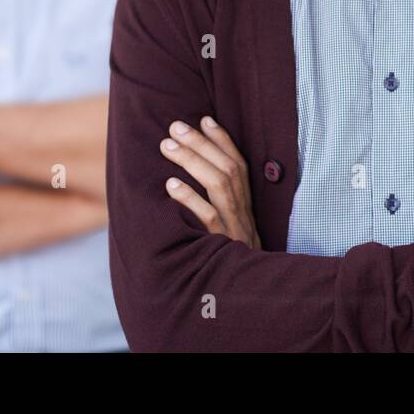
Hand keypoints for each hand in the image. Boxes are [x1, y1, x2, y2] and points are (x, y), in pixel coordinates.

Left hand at [160, 116, 260, 248]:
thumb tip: (190, 174)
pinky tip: (170, 185)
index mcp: (246, 206)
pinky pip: (208, 218)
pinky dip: (190, 199)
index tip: (205, 118)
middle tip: (175, 126)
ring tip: (168, 146)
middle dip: (202, 144)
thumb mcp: (230, 230)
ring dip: (193, 161)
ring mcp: (234, 228)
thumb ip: (219, 204)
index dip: (223, 140)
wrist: (242, 294)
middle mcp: (243, 213)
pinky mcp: (221, 246)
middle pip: (227, 169)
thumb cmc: (228, 260)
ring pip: (219, 186)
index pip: (239, 165)